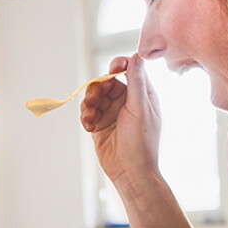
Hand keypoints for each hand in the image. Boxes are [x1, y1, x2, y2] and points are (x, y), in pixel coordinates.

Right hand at [80, 54, 160, 187]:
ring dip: (88, 104)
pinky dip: (85, 116)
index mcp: (141, 95)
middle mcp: (126, 102)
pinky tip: (88, 126)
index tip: (112, 70)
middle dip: (97, 89)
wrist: (130, 172)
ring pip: (94, 97)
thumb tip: (137, 55)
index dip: (118, 67)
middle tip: (93, 100)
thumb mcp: (140, 108)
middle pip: (106, 83)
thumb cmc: (141, 142)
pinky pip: (87, 112)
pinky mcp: (99, 125)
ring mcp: (111, 114)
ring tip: (90, 117)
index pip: (128, 70)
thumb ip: (137, 81)